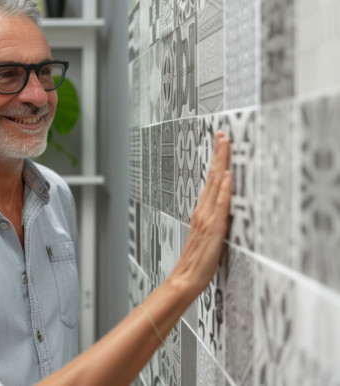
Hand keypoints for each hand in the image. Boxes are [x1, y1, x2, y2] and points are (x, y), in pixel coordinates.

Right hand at [170, 131, 230, 295]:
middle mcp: (203, 211)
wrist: (186, 278)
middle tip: (222, 134)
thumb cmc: (197, 262)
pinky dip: (224, 190)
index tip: (221, 142)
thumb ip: (214, 219)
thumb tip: (223, 205)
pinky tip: (227, 176)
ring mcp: (207, 218)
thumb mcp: (207, 236)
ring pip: (216, 185)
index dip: (217, 160)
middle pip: (212, 176)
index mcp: (202, 211)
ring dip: (221, 163)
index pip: (211, 180)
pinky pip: (220, 205)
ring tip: (225, 145)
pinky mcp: (214, 228)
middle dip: (218, 154)